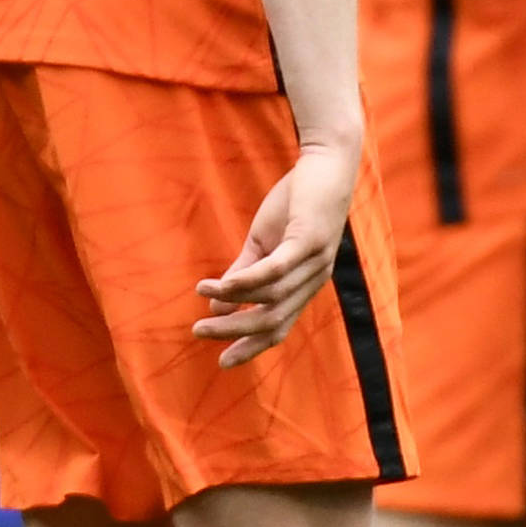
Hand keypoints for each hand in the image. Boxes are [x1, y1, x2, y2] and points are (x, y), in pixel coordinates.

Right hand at [194, 140, 360, 367]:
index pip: (279, 326)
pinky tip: (220, 285)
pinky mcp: (308, 241)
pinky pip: (274, 271)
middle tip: (200, 332)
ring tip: (202, 300)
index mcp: (304, 285)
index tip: (223, 362)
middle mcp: (313, 281)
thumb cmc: (297, 201)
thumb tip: (217, 305)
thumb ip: (243, 273)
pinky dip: (246, 282)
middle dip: (235, 332)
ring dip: (234, 304)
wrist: (325, 163)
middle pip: (273, 320)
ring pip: (271, 298)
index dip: (251, 347)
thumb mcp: (264, 241)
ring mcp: (314, 263)